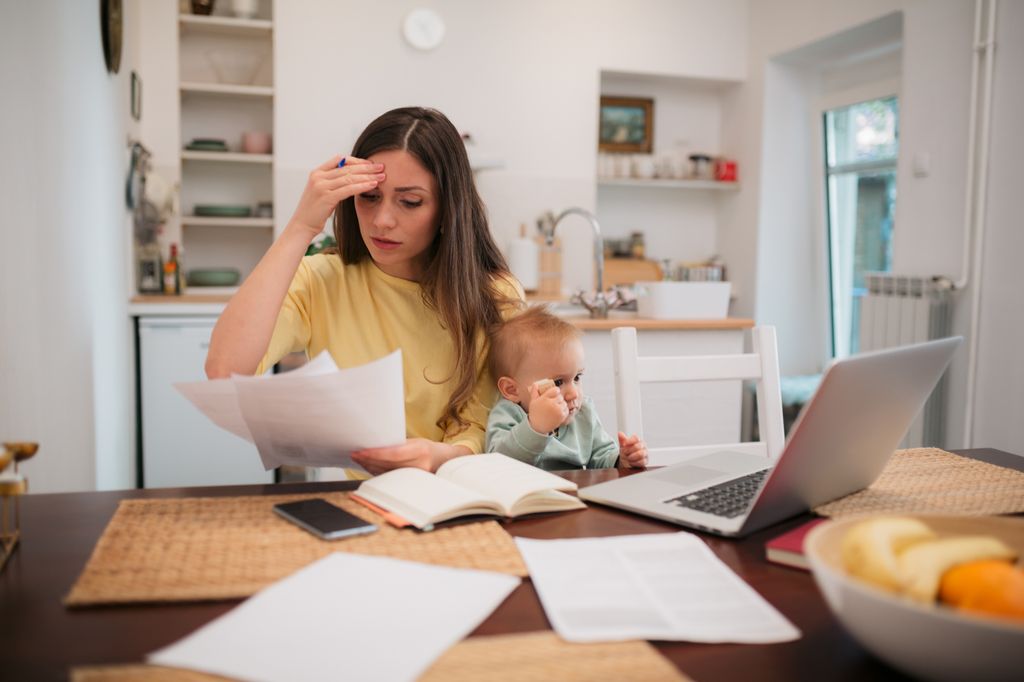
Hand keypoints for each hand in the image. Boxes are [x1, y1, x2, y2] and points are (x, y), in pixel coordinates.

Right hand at [287, 155, 385, 238]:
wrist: (302, 226)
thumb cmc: (315, 211)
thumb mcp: (323, 192)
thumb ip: (334, 182)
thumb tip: (353, 177)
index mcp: (317, 172)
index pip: (339, 159)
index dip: (356, 161)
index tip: (370, 164)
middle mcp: (318, 177)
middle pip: (347, 167)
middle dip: (366, 167)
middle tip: (382, 167)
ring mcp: (321, 186)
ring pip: (350, 177)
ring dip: (368, 176)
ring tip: (382, 176)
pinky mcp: (326, 197)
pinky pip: (349, 189)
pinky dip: (362, 186)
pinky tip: (373, 185)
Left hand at [351, 438, 467, 474]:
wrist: (444, 462)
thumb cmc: (428, 449)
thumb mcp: (415, 442)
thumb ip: (398, 445)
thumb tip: (375, 445)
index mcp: (421, 451)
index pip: (393, 454)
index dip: (375, 454)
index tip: (361, 452)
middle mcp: (419, 466)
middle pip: (388, 465)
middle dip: (369, 460)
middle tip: (355, 454)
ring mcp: (416, 477)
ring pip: (387, 473)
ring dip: (370, 467)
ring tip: (359, 459)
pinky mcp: (411, 484)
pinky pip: (390, 478)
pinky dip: (377, 472)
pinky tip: (369, 467)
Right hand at [527, 381, 567, 433]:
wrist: (538, 427)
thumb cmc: (535, 413)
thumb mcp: (533, 401)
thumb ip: (534, 392)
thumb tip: (535, 384)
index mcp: (545, 398)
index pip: (556, 390)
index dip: (555, 391)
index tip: (554, 394)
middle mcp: (552, 403)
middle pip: (560, 396)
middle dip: (558, 399)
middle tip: (553, 403)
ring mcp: (558, 410)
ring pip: (564, 403)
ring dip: (561, 404)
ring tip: (555, 408)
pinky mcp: (562, 416)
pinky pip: (566, 409)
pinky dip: (563, 410)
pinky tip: (558, 412)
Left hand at [617, 432, 647, 468]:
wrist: (626, 461)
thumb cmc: (626, 452)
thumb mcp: (623, 446)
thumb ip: (622, 440)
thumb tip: (620, 433)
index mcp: (638, 440)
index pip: (636, 438)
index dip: (629, 441)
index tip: (624, 444)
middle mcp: (643, 446)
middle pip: (637, 446)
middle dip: (629, 451)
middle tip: (625, 453)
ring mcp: (645, 453)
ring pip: (640, 454)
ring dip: (632, 457)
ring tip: (628, 458)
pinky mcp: (645, 461)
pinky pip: (642, 462)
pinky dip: (634, 463)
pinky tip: (631, 462)